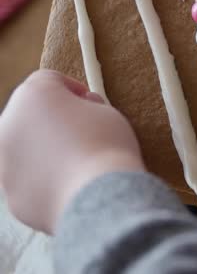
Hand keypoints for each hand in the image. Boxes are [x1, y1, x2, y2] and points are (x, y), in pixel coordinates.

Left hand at [0, 70, 144, 233]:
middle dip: (54, 120)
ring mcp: (4, 163)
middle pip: (31, 115)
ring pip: (26, 150)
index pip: (50, 80)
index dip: (73, 89)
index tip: (89, 101)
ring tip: (79, 162)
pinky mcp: (12, 195)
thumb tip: (83, 112)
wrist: (100, 196)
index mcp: (32, 96)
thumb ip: (88, 106)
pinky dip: (47, 180)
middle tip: (85, 132)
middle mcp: (8, 125)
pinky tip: (73, 184)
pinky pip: (30, 181)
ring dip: (46, 150)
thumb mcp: (107, 111)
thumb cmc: (107, 146)